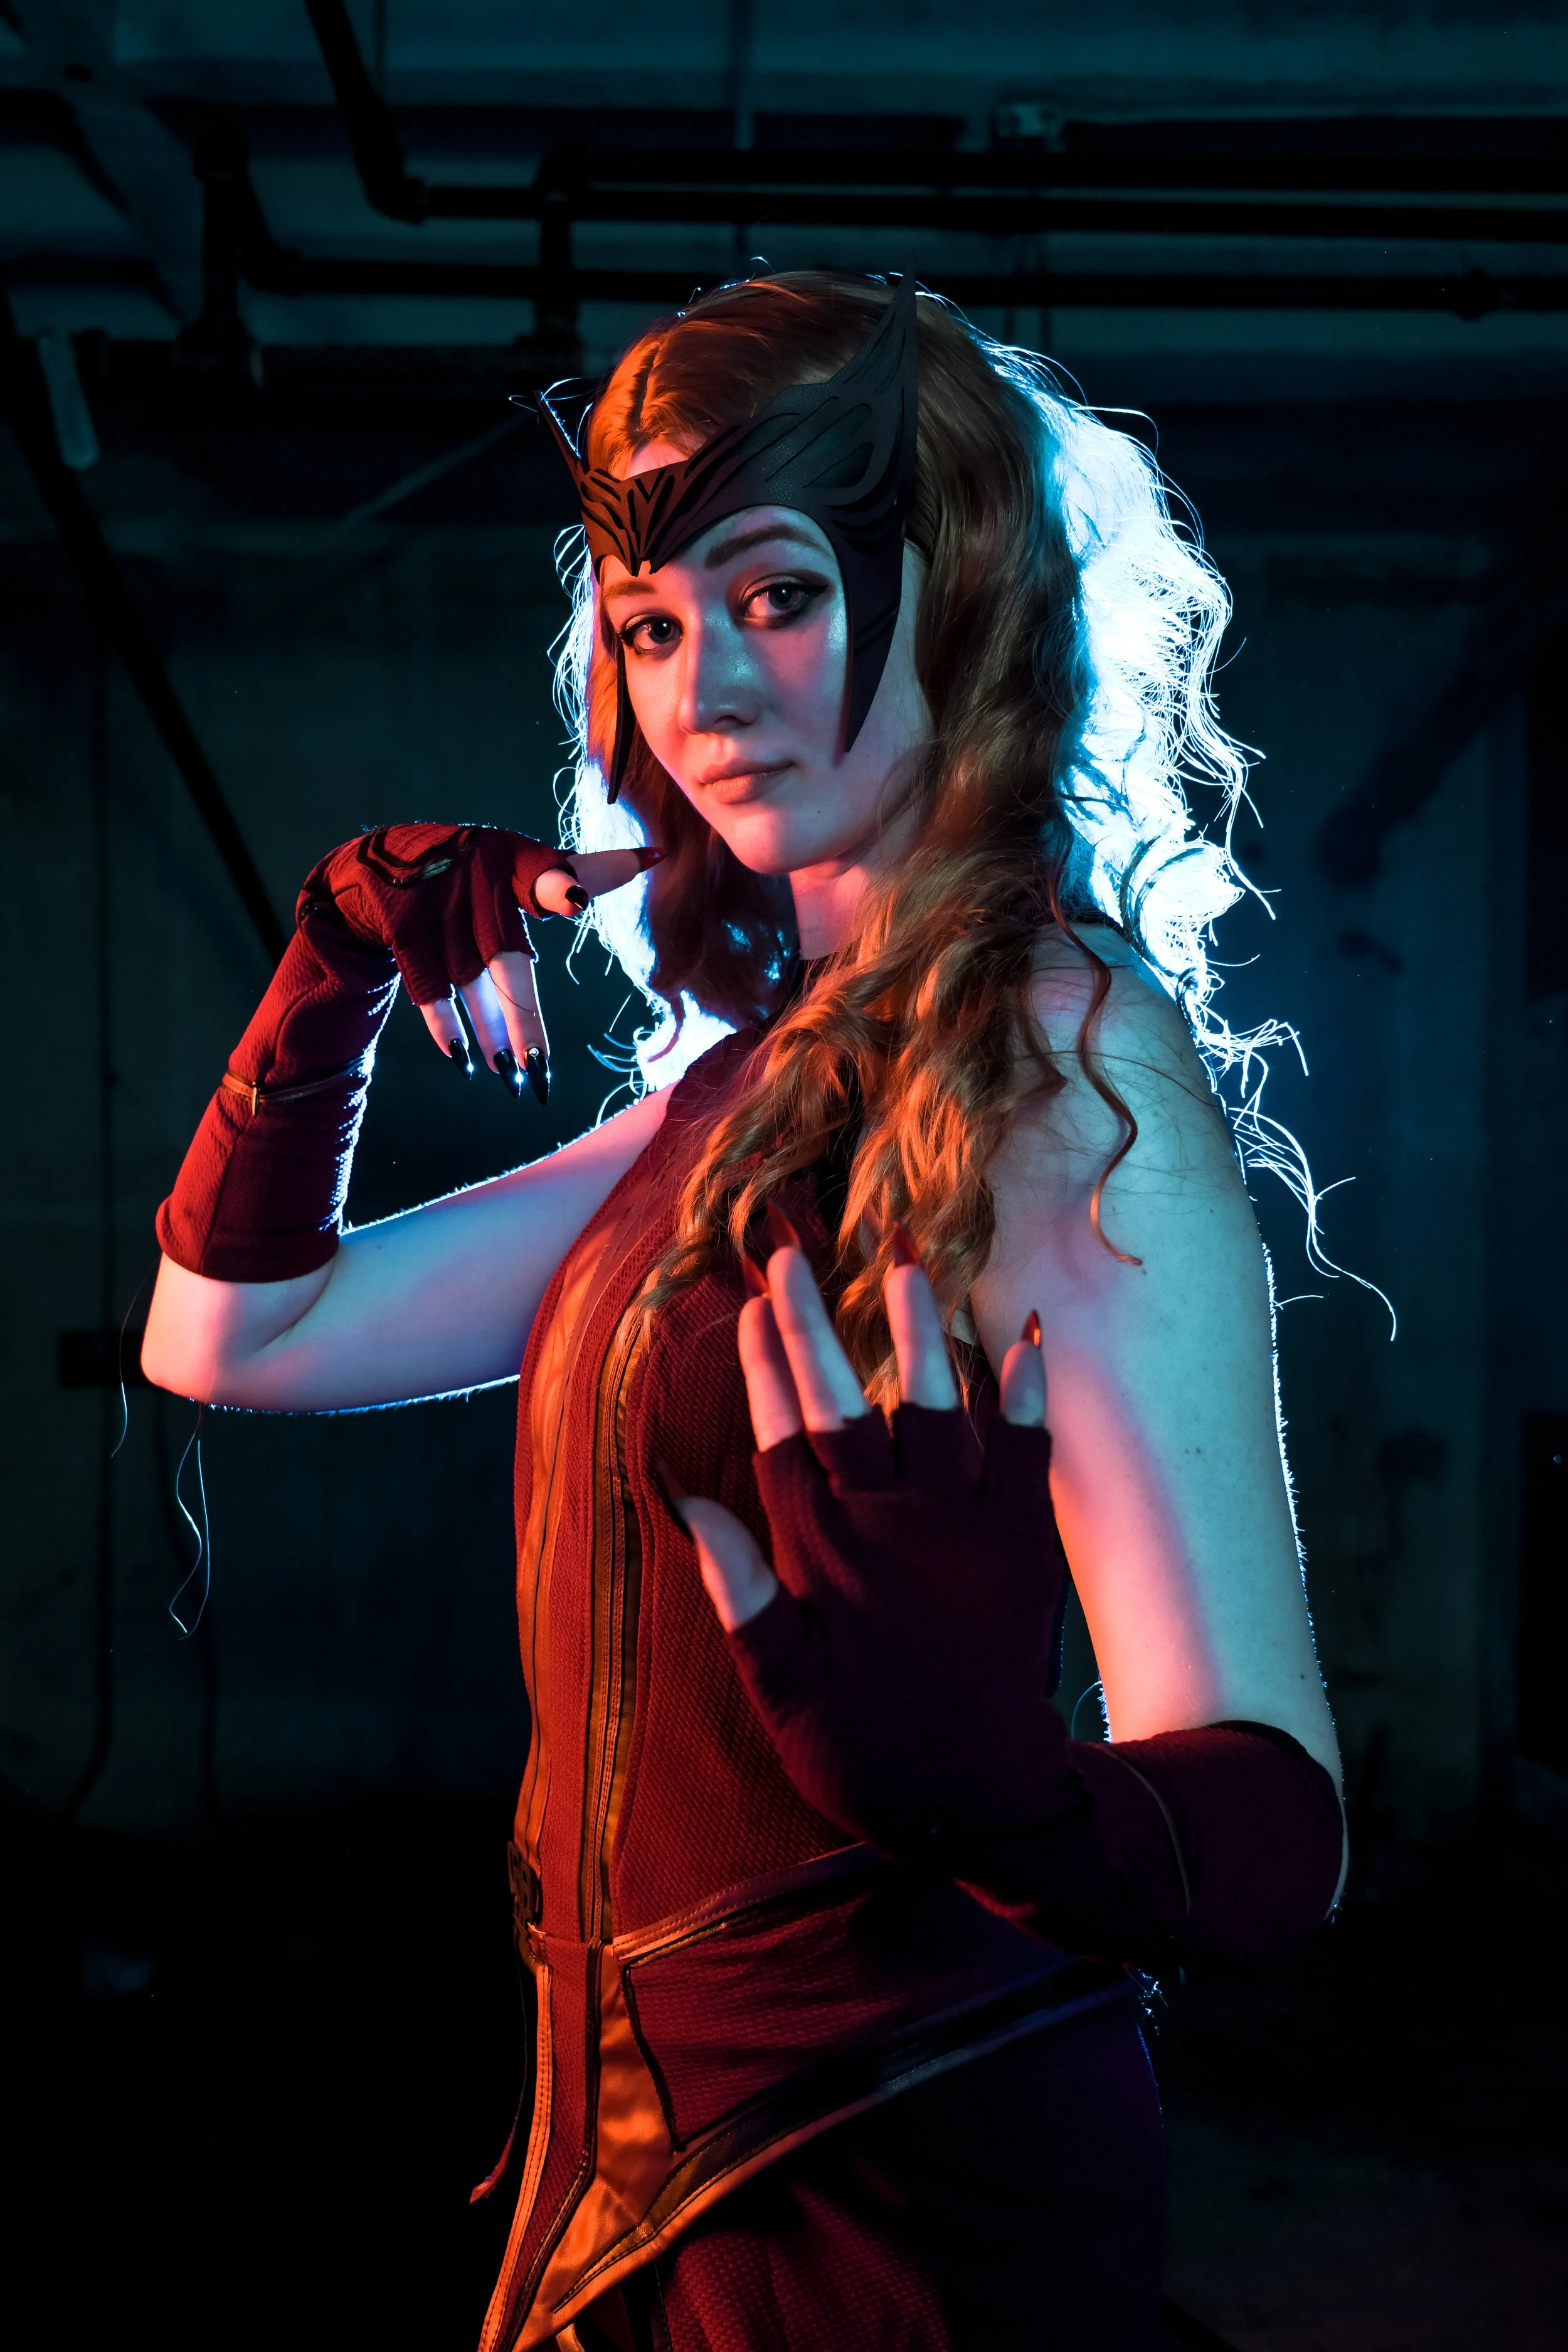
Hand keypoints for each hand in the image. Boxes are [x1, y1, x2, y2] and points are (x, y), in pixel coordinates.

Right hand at [307, 823, 660, 1103]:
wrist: (387, 859)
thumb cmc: (480, 869)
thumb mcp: (524, 861)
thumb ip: (584, 869)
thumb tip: (657, 857)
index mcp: (513, 858)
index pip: (542, 871)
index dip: (560, 886)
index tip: (574, 901)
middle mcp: (473, 877)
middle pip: (505, 958)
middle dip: (522, 1018)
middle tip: (540, 1068)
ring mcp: (434, 902)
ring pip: (468, 982)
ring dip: (489, 1032)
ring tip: (512, 1077)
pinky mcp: (401, 924)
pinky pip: (425, 985)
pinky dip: (444, 1024)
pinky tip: (464, 1060)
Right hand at [671, 1218, 1068, 1848]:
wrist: (988, 1802)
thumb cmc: (870, 1750)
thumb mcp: (782, 1688)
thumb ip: (740, 1594)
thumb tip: (691, 1506)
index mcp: (821, 1555)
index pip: (780, 1440)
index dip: (761, 1373)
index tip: (745, 1310)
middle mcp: (886, 1525)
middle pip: (843, 1405)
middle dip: (812, 1327)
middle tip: (792, 1259)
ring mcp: (959, 1528)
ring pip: (934, 1410)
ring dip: (919, 1338)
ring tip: (909, 1268)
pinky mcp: (1022, 1543)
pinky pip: (1026, 1453)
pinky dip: (1025, 1397)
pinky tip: (1024, 1340)